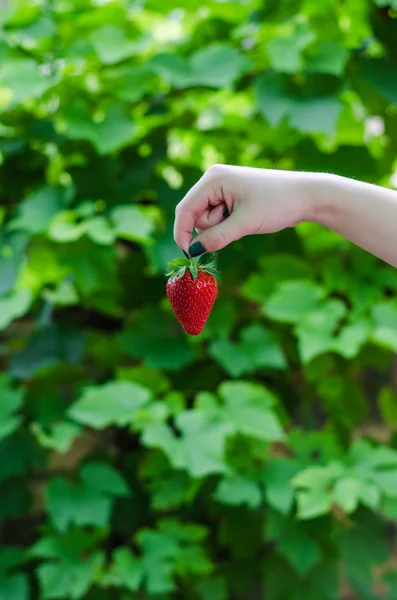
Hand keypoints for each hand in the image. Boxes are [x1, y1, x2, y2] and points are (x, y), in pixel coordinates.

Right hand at [174, 164, 315, 255]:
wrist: (306, 196)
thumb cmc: (278, 204)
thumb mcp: (245, 223)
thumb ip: (217, 237)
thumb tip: (194, 251)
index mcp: (213, 179)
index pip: (186, 210)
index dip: (183, 233)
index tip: (189, 256)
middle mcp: (213, 179)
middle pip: (194, 215)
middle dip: (211, 228)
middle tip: (236, 226)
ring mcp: (222, 187)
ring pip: (207, 218)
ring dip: (221, 227)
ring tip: (245, 220)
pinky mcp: (230, 196)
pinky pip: (218, 217)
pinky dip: (228, 224)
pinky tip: (246, 219)